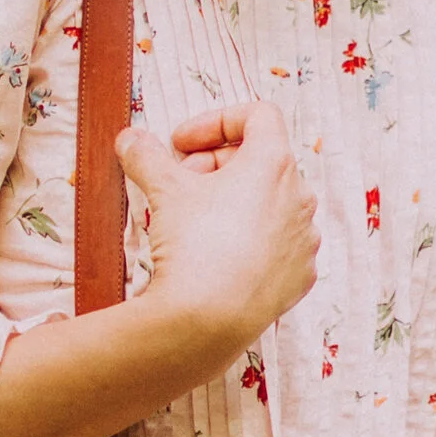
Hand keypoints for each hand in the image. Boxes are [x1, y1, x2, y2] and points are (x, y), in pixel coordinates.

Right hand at [118, 102, 318, 343]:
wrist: (207, 320)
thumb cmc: (194, 246)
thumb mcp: (163, 190)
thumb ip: (146, 156)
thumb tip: (130, 140)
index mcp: (274, 163)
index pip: (257, 116)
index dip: (214, 121)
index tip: (181, 144)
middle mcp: (300, 196)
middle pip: (260, 160)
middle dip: (215, 164)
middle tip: (179, 183)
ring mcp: (304, 239)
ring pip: (270, 203)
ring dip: (234, 201)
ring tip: (197, 220)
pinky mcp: (301, 275)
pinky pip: (277, 244)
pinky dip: (250, 239)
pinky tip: (219, 254)